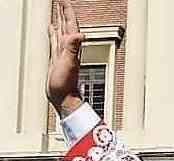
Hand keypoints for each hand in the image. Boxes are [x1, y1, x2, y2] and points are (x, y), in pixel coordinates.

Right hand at [46, 0, 84, 116]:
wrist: (64, 97)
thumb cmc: (66, 84)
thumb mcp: (68, 63)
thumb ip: (73, 48)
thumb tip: (80, 34)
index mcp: (71, 47)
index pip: (70, 24)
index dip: (68, 12)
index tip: (64, 0)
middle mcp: (69, 48)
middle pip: (67, 25)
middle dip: (64, 13)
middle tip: (61, 2)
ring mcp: (63, 53)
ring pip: (61, 32)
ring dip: (60, 21)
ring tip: (58, 12)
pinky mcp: (57, 59)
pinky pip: (55, 40)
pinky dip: (53, 33)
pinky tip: (52, 30)